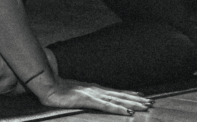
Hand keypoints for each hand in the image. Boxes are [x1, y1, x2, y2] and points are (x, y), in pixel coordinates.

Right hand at [39, 78, 153, 115]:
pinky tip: (128, 112)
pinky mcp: (87, 100)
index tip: (142, 96)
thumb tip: (85, 96)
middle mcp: (95, 90)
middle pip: (119, 95)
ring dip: (133, 103)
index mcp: (92, 89)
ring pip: (117, 100)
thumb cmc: (55, 89)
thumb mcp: (71, 93)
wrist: (45, 85)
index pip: (114, 92)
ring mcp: (92, 94)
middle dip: (136, 99)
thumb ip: (81, 94)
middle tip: (152, 102)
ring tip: (146, 106)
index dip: (129, 94)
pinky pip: (106, 106)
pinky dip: (118, 109)